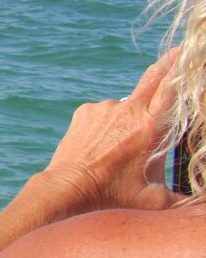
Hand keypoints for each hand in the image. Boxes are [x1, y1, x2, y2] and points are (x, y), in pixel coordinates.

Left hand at [39, 48, 182, 214]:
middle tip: (177, 54)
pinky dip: (108, 123)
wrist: (66, 190)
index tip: (187, 53)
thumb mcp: (155, 199)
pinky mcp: (84, 112)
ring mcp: (103, 108)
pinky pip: (104, 112)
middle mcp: (127, 111)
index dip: (180, 68)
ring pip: (126, 105)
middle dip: (167, 65)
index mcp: (150, 127)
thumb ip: (185, 198)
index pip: (171, 88)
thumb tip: (203, 205)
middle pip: (152, 79)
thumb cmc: (112, 196)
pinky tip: (102, 145)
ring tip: (119, 148)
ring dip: (129, 118)